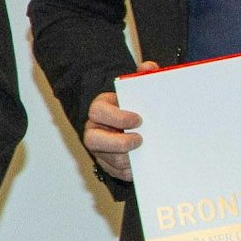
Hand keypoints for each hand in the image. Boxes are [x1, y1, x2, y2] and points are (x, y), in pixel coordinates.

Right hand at [85, 60, 158, 180]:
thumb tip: (148, 67)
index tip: (138, 120)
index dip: (116, 117)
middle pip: (92, 140)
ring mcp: (99, 150)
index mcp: (100, 109)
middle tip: (140, 140)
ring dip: (125, 159)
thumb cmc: (135, 106)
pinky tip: (142, 167)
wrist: (135, 126)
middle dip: (117, 143)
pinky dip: (129, 172)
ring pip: (106, 159)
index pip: (97, 111)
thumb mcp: (138, 89)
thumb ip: (143, 76)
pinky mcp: (107, 166)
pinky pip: (115, 173)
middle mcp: (95, 130)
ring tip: (144, 154)